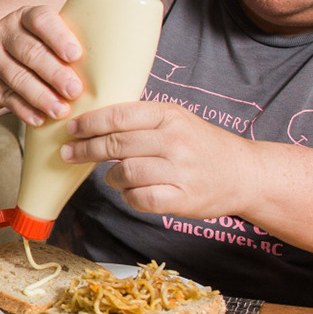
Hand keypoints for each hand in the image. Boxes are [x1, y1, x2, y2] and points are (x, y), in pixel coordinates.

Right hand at [0, 5, 86, 124]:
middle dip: (54, 73)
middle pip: (30, 52)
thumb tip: (116, 59)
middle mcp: (5, 34)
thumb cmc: (30, 48)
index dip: (58, 37)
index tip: (75, 55)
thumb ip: (67, 41)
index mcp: (25, 17)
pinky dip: (25, 110)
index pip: (40, 20)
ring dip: (41, 96)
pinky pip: (7, 98)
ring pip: (17, 78)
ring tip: (61, 110)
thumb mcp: (42, 36)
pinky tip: (40, 119)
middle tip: (75, 90)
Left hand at [60, 101, 252, 219]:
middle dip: (85, 149)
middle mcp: (174, 140)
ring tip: (111, 176)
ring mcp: (179, 170)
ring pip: (124, 173)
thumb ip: (141, 120)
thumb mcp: (177, 120)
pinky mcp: (183, 198)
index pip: (119, 116)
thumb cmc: (202, 146)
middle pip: (116, 145)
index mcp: (169, 116)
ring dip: (110, 177)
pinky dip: (129, 196)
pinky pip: (140, 198)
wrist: (244, 173)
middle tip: (68, 153)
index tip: (71, 129)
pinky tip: (132, 191)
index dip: (90, 123)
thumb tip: (94, 122)